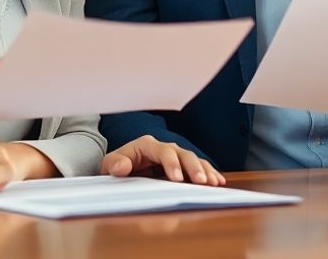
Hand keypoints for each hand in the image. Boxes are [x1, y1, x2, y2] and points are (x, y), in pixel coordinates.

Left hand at [100, 135, 225, 185]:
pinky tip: (218, 181)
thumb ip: (115, 164)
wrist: (121, 169)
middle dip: (193, 167)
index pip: (163, 151)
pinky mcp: (182, 167)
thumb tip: (121, 167)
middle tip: (201, 181)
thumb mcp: (109, 164)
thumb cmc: (117, 166)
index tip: (177, 178)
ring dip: (204, 170)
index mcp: (147, 145)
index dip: (172, 163)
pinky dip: (208, 172)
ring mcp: (175, 157)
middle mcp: (165, 148)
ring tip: (213, 182)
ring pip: (194, 159)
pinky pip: (198, 167)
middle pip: (183, 153)